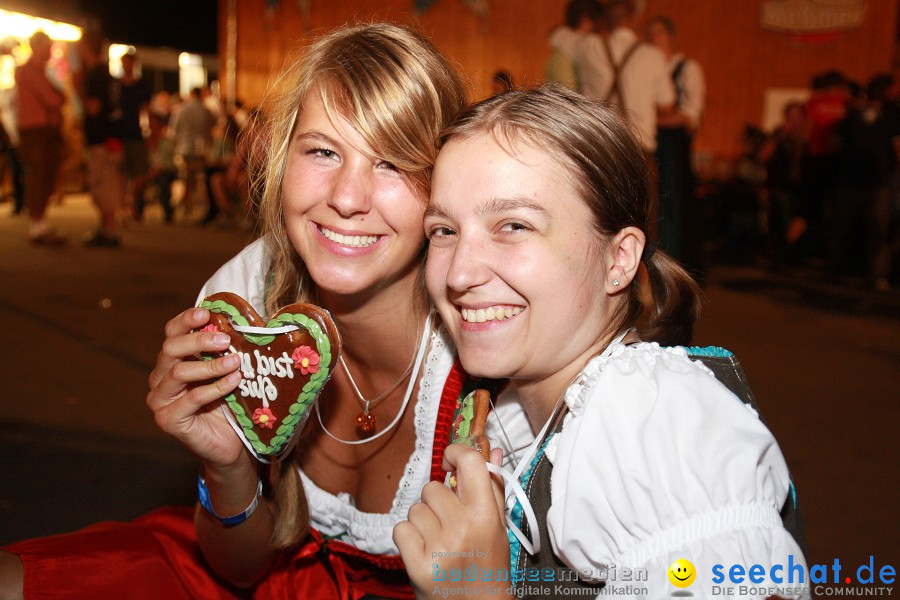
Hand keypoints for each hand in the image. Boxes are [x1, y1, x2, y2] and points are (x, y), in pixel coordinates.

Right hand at [147, 307, 246, 470]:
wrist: (230, 443)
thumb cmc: (229, 404)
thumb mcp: (228, 372)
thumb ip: (226, 351)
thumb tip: (244, 322)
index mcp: (172, 361)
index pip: (171, 333)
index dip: (186, 321)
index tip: (207, 314)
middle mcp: (160, 379)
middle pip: (171, 349)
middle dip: (199, 341)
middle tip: (226, 339)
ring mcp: (160, 401)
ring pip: (178, 372)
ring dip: (210, 365)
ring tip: (236, 361)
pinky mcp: (168, 420)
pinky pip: (191, 399)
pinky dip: (215, 388)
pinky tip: (234, 381)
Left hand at [394, 444, 512, 599]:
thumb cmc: (489, 566)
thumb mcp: (498, 527)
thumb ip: (493, 487)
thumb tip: (490, 450)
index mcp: (486, 515)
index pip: (469, 463)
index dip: (456, 452)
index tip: (451, 461)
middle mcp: (462, 528)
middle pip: (433, 487)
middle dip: (438, 501)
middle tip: (450, 522)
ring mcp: (439, 548)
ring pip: (415, 509)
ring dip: (423, 521)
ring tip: (439, 540)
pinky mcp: (418, 566)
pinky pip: (401, 529)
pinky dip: (409, 538)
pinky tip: (425, 550)